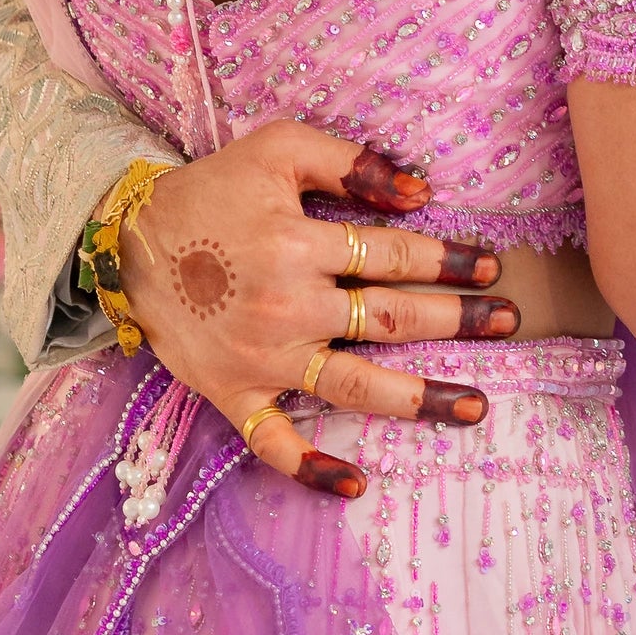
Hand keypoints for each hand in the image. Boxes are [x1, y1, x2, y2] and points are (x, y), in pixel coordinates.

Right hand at [110, 125, 518, 497]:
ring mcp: (262, 358)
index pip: (394, 256)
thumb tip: (419, 192)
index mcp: (300, 244)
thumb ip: (349, 160)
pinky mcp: (233, 394)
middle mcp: (289, 306)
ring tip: (476, 406)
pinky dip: (312, 468)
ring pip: (355, 386)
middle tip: (510, 322)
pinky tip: (357, 485)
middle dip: (459, 319)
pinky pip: (274, 442)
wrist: (125, 242)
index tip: (488, 267)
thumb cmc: (210, 191)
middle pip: (392, 319)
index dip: (448, 259)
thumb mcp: (276, 149)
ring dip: (420, 398)